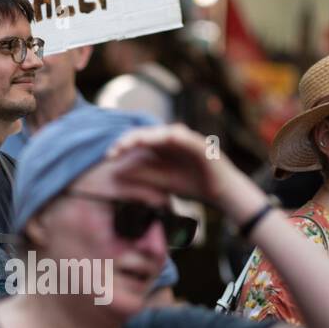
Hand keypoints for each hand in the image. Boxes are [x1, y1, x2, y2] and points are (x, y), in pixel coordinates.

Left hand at [106, 123, 261, 217]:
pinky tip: (167, 138)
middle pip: (149, 133)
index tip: (109, 155)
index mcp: (161, 146)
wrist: (219, 194)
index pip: (139, 140)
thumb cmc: (190, 185)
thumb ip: (141, 174)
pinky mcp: (202, 146)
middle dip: (131, 139)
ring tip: (134, 142)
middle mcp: (173, 139)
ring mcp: (187, 140)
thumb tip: (115, 171)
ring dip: (149, 136)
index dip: (123, 145)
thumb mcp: (160, 181)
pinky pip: (188, 138)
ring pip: (166, 132)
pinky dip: (178, 137)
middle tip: (115, 149)